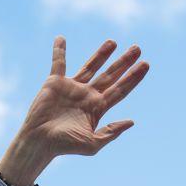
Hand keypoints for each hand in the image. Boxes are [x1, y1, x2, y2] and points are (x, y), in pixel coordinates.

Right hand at [0, 37, 149, 185]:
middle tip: (138, 49)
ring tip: (114, 42)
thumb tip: (131, 121)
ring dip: (102, 54)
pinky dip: (58, 51)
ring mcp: (71, 88)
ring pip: (90, 66)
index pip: (120, 90)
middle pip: (110, 76)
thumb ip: (111, 132)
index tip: (145, 64)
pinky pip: (58, 63)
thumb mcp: (92, 144)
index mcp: (97, 108)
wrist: (39, 142)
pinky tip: (61, 38)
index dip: (133, 78)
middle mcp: (86, 96)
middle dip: (123, 62)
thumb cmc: (64, 146)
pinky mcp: (54, 83)